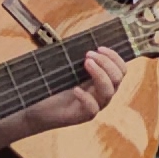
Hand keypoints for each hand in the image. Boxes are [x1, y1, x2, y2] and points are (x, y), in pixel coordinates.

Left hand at [0, 50, 124, 140]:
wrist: (37, 108)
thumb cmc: (52, 87)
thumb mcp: (67, 69)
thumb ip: (78, 59)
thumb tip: (83, 41)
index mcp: (102, 80)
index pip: (120, 70)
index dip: (114, 57)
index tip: (100, 47)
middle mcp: (102, 93)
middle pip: (117, 78)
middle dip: (106, 63)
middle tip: (88, 55)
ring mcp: (95, 105)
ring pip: (108, 92)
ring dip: (100, 74)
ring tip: (85, 63)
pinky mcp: (83, 116)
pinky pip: (92, 108)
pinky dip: (86, 97)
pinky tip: (75, 89)